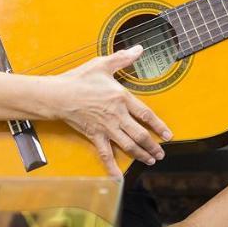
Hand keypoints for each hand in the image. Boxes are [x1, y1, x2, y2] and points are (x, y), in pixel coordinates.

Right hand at [53, 46, 171, 175]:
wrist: (59, 95)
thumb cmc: (80, 79)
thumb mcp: (103, 64)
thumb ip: (123, 58)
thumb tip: (139, 48)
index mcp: (122, 98)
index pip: (146, 115)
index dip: (159, 126)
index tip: (168, 135)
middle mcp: (117, 115)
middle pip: (140, 134)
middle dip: (152, 146)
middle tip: (161, 154)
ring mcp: (106, 128)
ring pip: (128, 145)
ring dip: (140, 154)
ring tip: (150, 160)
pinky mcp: (94, 136)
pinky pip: (105, 154)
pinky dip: (112, 167)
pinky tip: (119, 177)